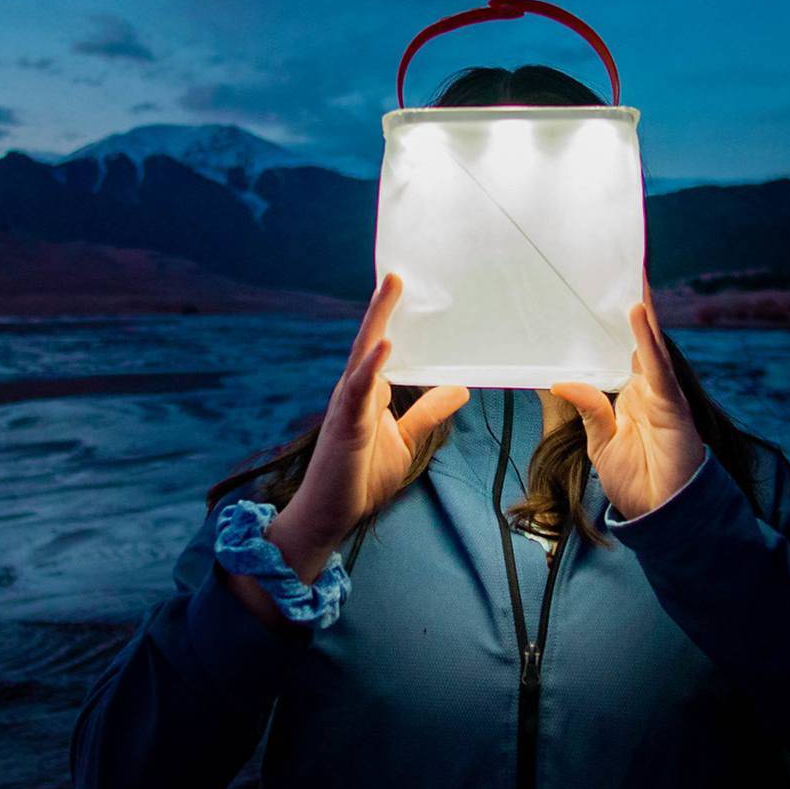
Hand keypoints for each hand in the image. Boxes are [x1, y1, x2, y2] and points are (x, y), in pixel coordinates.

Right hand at [262, 272, 469, 579]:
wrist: (330, 515)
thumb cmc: (360, 478)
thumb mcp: (405, 441)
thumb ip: (427, 413)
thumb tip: (459, 387)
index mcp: (369, 392)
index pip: (385, 347)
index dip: (395, 319)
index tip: (410, 290)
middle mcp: (355, 390)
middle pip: (371, 339)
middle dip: (384, 306)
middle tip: (398, 273)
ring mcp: (348, 405)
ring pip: (363, 354)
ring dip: (377, 320)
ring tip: (391, 288)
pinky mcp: (346, 424)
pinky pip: (359, 389)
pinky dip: (371, 366)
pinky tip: (385, 345)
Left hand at [549, 277, 705, 521]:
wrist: (663, 515)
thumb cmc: (638, 481)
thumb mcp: (600, 443)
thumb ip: (588, 409)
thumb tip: (562, 381)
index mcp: (632, 393)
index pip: (620, 348)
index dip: (614, 321)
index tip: (600, 291)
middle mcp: (649, 387)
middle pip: (639, 337)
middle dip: (632, 303)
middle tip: (620, 266)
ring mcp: (662, 394)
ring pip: (651, 344)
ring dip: (641, 310)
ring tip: (631, 276)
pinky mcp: (673, 407)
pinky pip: (658, 368)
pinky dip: (648, 341)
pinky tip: (638, 314)